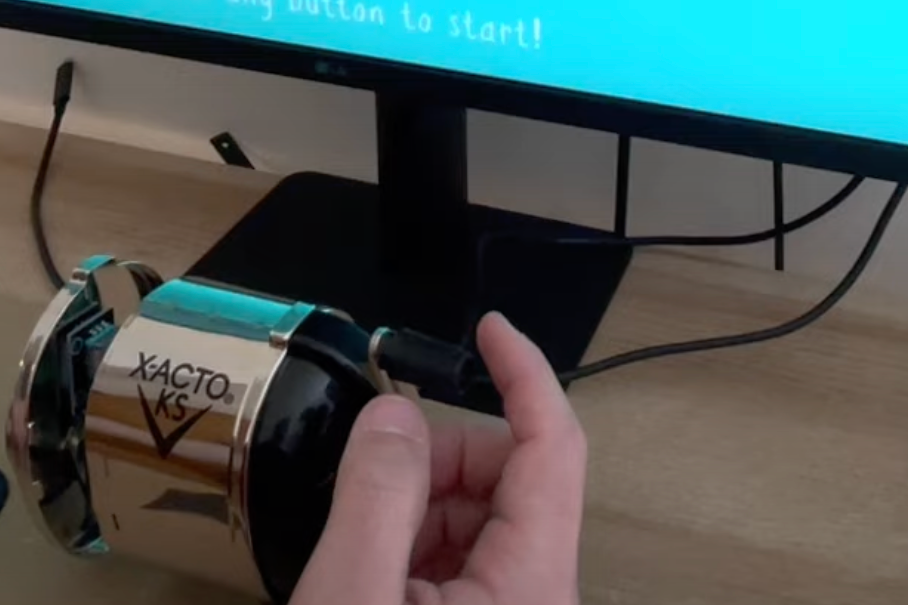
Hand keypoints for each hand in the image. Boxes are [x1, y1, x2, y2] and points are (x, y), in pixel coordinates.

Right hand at [293, 313, 586, 604]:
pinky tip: (369, 571)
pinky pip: (458, 557)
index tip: (489, 328)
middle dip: (440, 456)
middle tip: (370, 476)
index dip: (524, 374)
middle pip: (508, 477)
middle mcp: (537, 594)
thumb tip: (394, 414)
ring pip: (478, 515)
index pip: (554, 446)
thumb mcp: (353, 594)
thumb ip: (376, 496)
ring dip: (417, 504)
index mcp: (530, 583)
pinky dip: (411, 542)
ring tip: (358, 546)